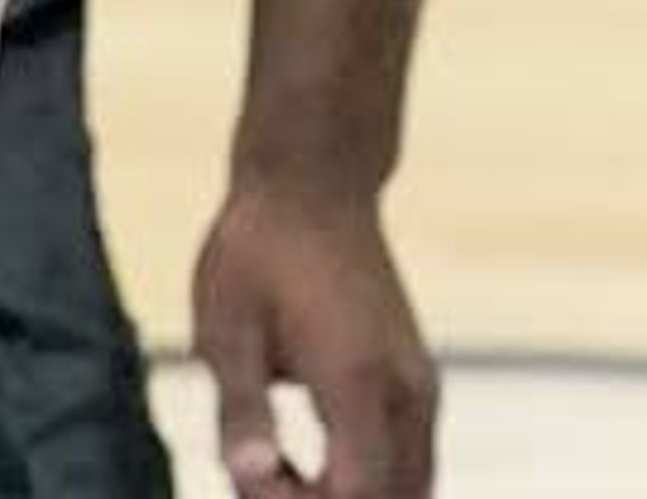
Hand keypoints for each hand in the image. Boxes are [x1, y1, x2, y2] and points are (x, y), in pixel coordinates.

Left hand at [188, 177, 438, 497]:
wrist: (313, 179)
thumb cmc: (260, 244)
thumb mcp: (226, 317)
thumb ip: (240, 403)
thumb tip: (246, 475)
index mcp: (358, 376)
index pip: (355, 494)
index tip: (248, 477)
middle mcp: (406, 391)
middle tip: (259, 477)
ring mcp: (420, 389)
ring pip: (408, 490)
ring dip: (348, 497)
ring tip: (278, 473)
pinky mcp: (417, 385)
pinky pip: (407, 466)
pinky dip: (368, 483)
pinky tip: (305, 465)